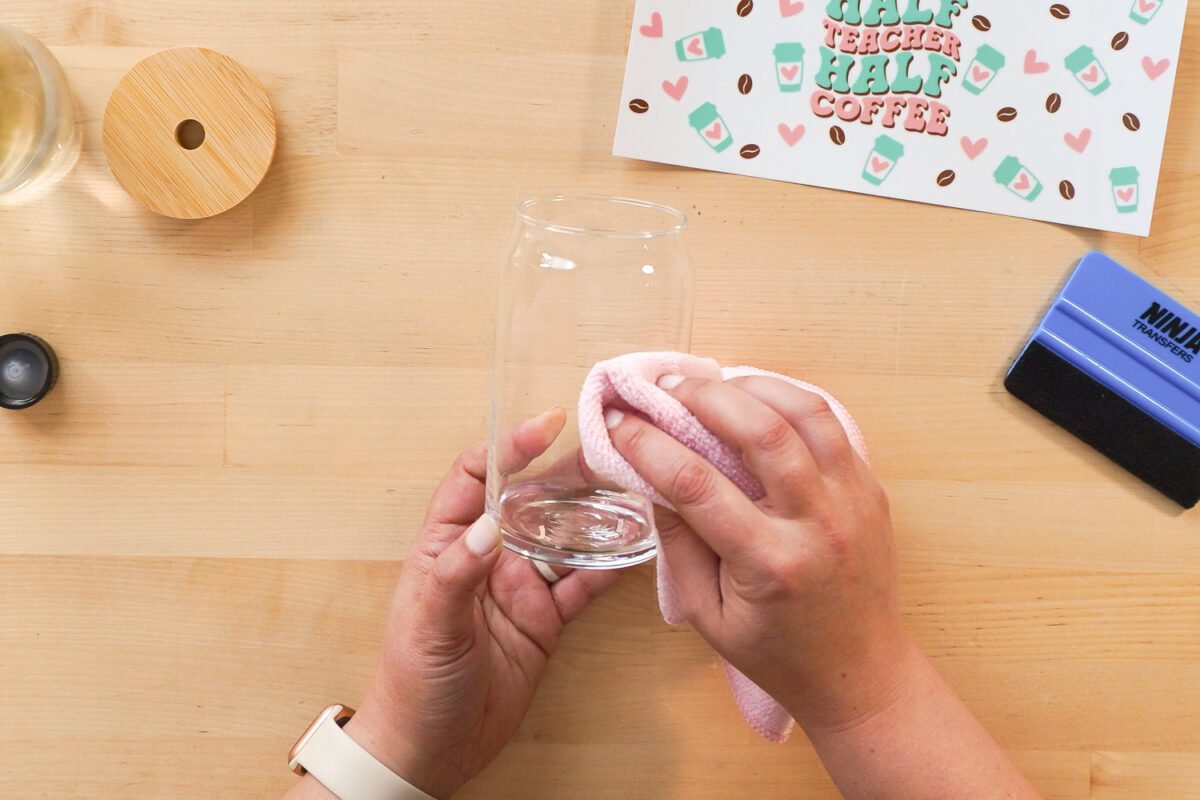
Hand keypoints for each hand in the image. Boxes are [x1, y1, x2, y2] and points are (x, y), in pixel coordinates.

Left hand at [345, 409, 620, 798]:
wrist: (430, 749)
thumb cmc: (412, 682)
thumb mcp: (427, 624)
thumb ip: (456, 572)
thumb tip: (489, 526)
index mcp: (447, 542)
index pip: (477, 477)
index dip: (509, 447)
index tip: (546, 427)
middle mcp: (488, 555)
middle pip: (532, 500)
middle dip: (569, 475)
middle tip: (611, 454)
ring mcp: (520, 585)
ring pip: (565, 537)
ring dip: (597, 516)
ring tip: (635, 490)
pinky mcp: (546, 619)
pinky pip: (583, 583)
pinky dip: (610, 566)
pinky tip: (638, 547)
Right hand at [606, 375, 913, 733]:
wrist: (859, 672)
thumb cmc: (778, 653)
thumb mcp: (708, 615)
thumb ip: (678, 546)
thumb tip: (651, 480)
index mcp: (770, 564)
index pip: (697, 485)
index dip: (649, 446)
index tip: (620, 424)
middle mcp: (817, 524)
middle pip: (760, 431)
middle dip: (703, 398)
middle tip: (666, 389)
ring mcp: (852, 501)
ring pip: (804, 413)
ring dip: (752, 386)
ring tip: (713, 385)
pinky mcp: (869, 489)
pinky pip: (831, 425)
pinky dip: (790, 401)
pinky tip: (757, 399)